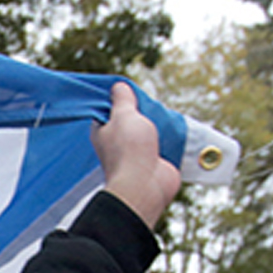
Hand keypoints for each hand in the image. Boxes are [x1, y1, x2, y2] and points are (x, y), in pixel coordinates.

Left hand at [93, 82, 180, 229]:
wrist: (146, 185)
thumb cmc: (129, 150)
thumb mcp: (124, 115)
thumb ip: (122, 100)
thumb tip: (118, 87)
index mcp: (102, 132)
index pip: (106, 111)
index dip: (117, 100)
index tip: (129, 91)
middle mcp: (115, 143)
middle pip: (129, 120)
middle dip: (140, 111)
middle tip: (149, 103)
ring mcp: (134, 153)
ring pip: (145, 132)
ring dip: (154, 124)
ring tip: (161, 115)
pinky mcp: (152, 161)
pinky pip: (159, 144)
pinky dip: (166, 137)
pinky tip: (171, 129)